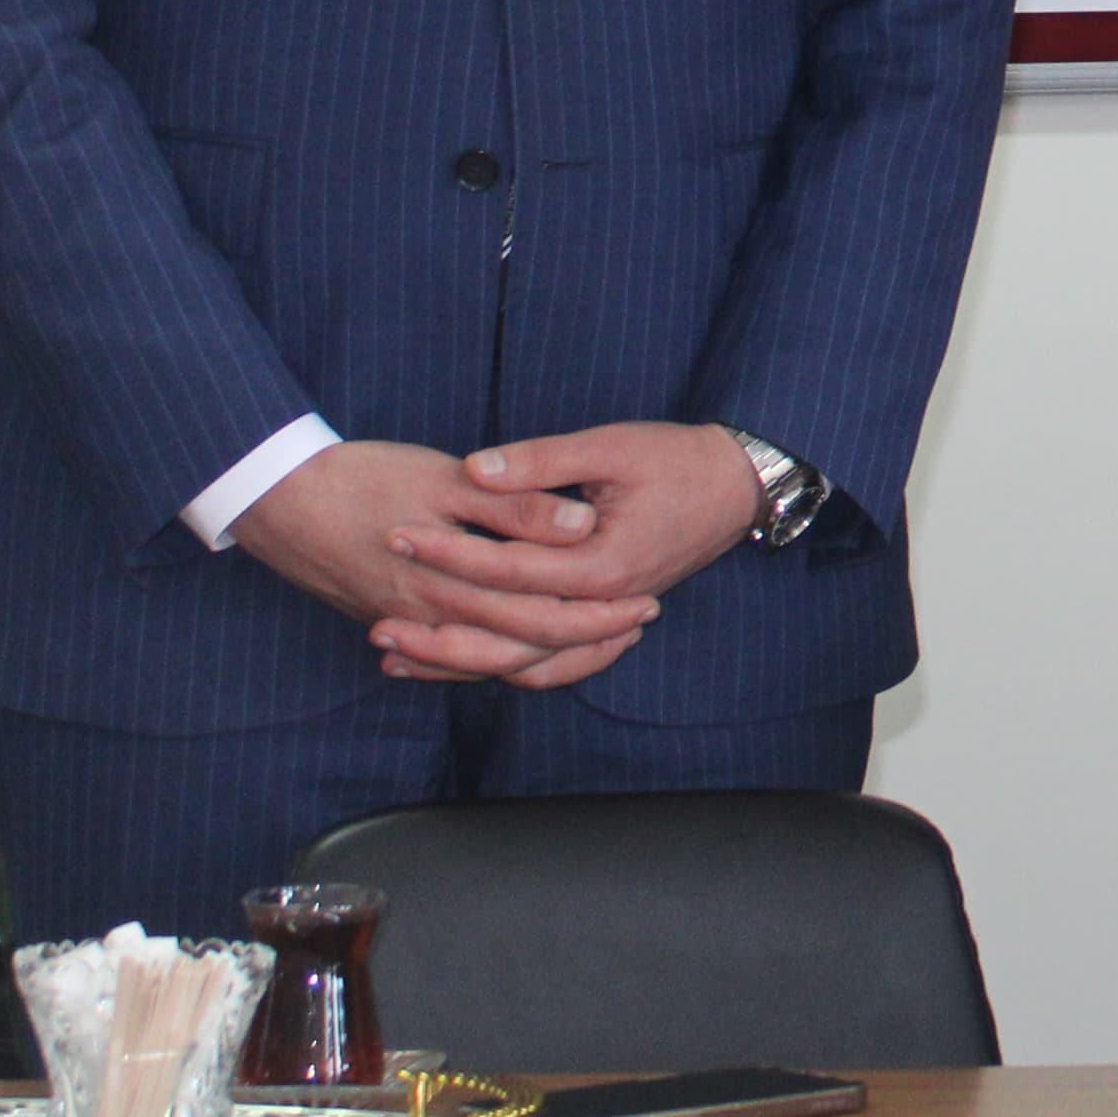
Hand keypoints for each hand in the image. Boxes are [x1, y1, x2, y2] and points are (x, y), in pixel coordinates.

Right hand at [235, 437, 655, 687]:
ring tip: (591, 643)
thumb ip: (514, 506)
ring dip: (542, 653)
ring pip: (486, 660)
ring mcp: (409, 624)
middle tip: (636, 625)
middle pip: (523, 646)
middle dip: (585, 639)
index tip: (643, 604)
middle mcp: (433, 618)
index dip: (597, 614)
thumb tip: (580, 524)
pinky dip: (487, 660)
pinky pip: (450, 656)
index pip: (542, 616)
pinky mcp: (390, 618)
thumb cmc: (359, 479)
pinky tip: (509, 653)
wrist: (273, 498)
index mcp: (453, 585)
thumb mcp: (443, 479)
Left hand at [373, 424, 765, 690]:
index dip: (448, 552)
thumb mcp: (610, 447)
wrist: (740, 485)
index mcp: (601, 564)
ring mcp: (606, 618)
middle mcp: (603, 605)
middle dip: (438, 628)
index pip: (507, 569)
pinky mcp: (604, 619)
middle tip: (377, 621)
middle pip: (507, 636)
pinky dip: (503, 669)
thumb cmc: (678, 459)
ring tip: (399, 658)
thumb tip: (476, 469)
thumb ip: (541, 462)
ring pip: (524, 663)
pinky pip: (550, 664)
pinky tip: (459, 665)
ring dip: (460, 665)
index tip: (398, 534)